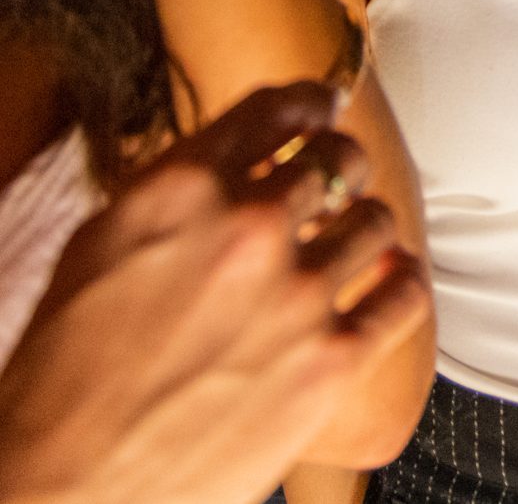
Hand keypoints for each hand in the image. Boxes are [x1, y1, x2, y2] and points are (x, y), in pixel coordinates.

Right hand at [0, 83, 431, 503]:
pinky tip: (391, 281)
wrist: (62, 488)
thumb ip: (175, 196)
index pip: (274, 108)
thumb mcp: (100, 251)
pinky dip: (403, 283)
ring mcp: (297, 295)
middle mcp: (246, 230)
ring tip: (353, 240)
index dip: (307, 102)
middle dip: (339, 165)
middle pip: (337, 158)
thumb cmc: (61, 379)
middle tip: (337, 181)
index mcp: (178, 192)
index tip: (321, 108)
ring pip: (377, 220)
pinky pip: (405, 296)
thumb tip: (237, 156)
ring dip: (366, 226)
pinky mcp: (332, 361)